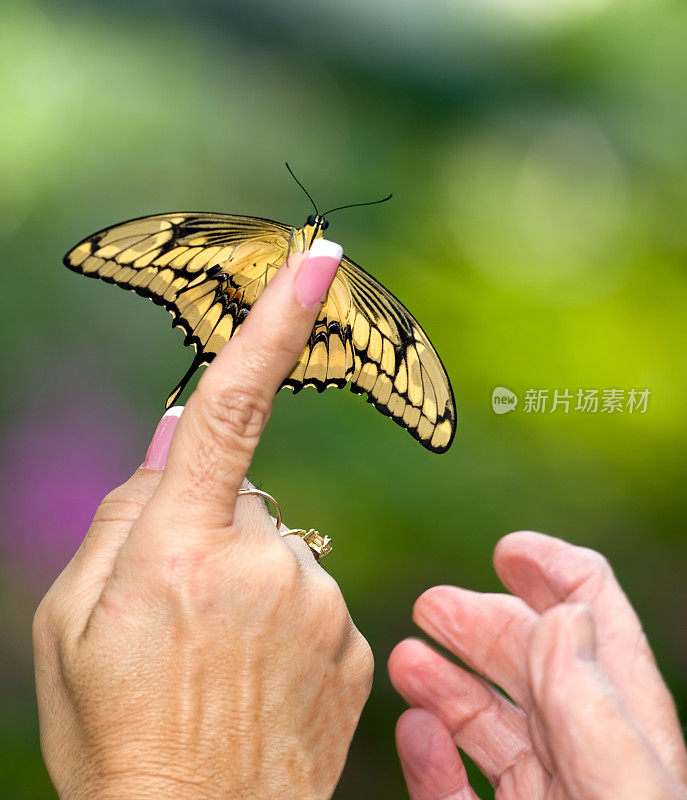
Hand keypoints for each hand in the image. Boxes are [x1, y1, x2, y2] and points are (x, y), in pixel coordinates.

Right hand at [33, 241, 373, 799]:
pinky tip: (256, 677)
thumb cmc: (116, 731)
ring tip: (215, 660)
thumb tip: (175, 434)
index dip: (275, 326)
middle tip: (176, 613)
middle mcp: (267, 563)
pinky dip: (285, 618)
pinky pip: (313, 596)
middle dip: (209, 528)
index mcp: (182, 548)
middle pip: (242, 494)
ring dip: (246, 579)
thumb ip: (123, 514)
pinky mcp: (354, 643)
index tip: (318, 259)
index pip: (235, 408)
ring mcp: (322, 605)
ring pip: (279, 549)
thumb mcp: (71, 625)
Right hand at [388, 531, 686, 799]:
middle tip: (431, 605)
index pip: (597, 625)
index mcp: (626, 732)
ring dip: (445, 685)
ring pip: (490, 725)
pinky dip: (430, 758)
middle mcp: (585, 759)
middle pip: (532, 665)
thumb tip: (561, 613)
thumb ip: (591, 709)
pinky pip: (456, 792)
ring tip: (406, 659)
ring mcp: (544, 799)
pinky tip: (415, 731)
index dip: (557, 574)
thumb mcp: (625, 793)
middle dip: (482, 623)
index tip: (509, 549)